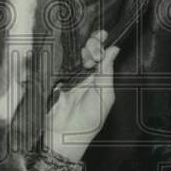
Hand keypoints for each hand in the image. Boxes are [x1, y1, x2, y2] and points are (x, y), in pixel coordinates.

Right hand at [43, 30, 119, 162]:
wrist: (65, 134)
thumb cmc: (89, 120)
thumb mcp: (104, 95)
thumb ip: (107, 71)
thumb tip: (114, 50)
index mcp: (100, 79)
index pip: (102, 55)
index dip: (101, 44)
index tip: (103, 36)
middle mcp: (86, 75)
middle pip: (88, 50)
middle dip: (92, 45)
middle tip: (93, 53)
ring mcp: (70, 76)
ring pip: (75, 54)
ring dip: (81, 51)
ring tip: (86, 58)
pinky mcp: (55, 79)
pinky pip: (59, 62)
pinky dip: (63, 56)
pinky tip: (71, 58)